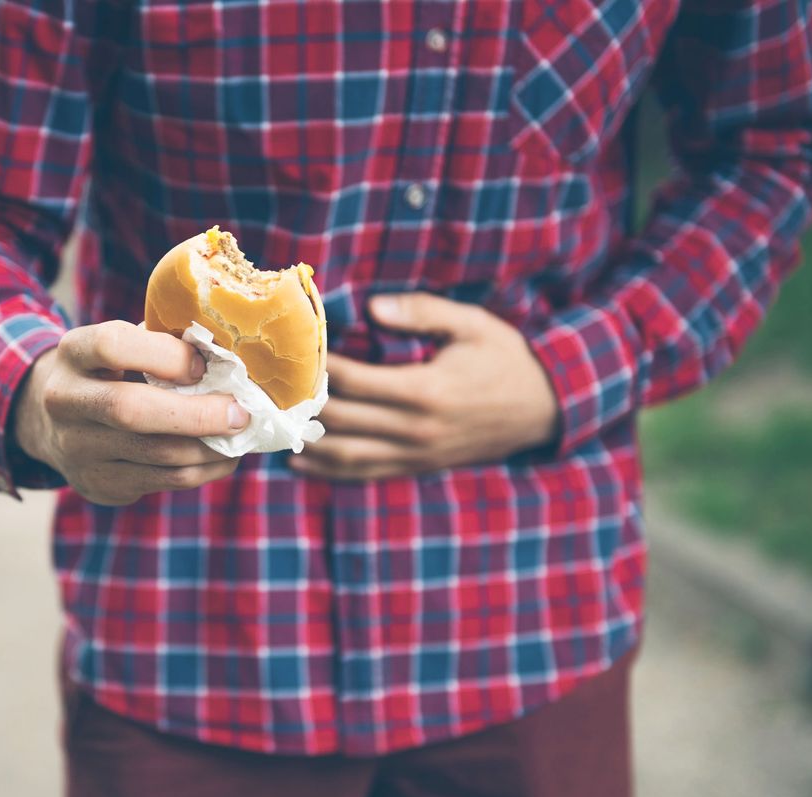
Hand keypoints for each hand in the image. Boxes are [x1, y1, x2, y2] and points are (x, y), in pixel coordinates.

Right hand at [13, 320, 247, 504]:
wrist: (54, 422)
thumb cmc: (111, 372)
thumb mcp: (123, 345)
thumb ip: (164, 343)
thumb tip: (228, 359)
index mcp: (74, 353)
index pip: (113, 345)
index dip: (166, 356)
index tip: (202, 365)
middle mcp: (64, 401)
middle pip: (131, 410)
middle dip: (197, 414)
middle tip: (239, 413)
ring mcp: (76, 449)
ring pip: (157, 455)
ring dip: (210, 448)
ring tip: (240, 435)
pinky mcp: (98, 484)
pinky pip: (164, 481)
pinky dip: (203, 469)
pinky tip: (222, 457)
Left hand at [290, 293, 557, 480]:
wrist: (546, 410)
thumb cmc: (506, 360)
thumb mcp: (472, 325)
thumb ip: (421, 312)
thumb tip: (371, 306)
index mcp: (424, 390)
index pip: (352, 380)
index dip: (315, 367)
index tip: (289, 351)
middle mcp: (414, 429)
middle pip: (338, 420)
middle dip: (298, 405)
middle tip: (265, 388)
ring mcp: (414, 454)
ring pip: (344, 456)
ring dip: (305, 443)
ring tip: (273, 425)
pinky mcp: (416, 467)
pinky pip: (364, 474)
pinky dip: (327, 471)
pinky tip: (299, 460)